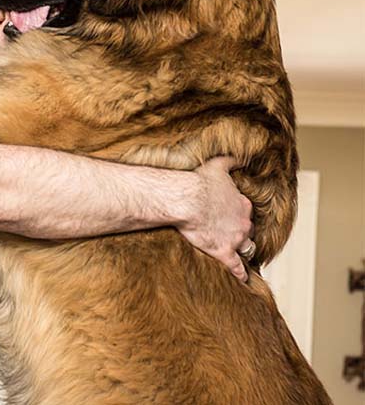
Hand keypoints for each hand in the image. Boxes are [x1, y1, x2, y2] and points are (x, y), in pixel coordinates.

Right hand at [175, 157, 253, 281]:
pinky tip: (242, 279)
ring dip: (244, 252)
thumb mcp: (218, 165)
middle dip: (243, 233)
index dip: (239, 214)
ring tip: (241, 256)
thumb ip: (233, 159)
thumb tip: (244, 154)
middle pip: (249, 231)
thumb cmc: (198, 182)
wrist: (186, 199)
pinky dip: (240, 273)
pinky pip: (237, 267)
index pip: (246, 212)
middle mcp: (243, 222)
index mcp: (242, 203)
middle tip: (233, 234)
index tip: (232, 215)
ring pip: (247, 249)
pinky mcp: (224, 252)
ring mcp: (235, 239)